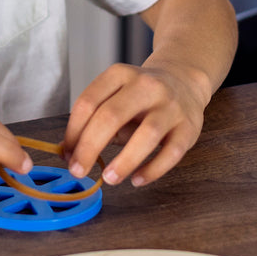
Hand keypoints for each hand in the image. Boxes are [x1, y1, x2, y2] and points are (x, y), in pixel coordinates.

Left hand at [62, 61, 211, 187]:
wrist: (184, 80)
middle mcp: (146, 86)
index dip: (73, 132)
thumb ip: (96, 120)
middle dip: (89, 148)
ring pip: (147, 135)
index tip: (67, 154)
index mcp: (120, 75)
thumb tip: (71, 152)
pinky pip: (171, 152)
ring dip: (124, 161)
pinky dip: (153, 170)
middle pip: (112, 116)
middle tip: (78, 171)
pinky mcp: (189, 127)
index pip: (88, 102)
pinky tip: (137, 180)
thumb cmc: (142, 96)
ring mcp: (171, 105)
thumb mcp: (116, 96)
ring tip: (109, 179)